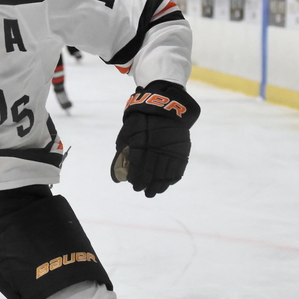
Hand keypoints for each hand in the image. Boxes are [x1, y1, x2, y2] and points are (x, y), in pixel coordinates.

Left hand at [111, 80, 199, 197]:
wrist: (165, 106)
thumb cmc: (141, 120)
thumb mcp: (127, 133)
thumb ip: (123, 153)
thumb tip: (117, 175)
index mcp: (141, 145)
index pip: (138, 169)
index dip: (136, 180)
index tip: (134, 185)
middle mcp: (156, 150)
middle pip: (151, 174)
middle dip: (147, 185)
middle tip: (144, 192)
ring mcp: (170, 150)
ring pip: (166, 174)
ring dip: (160, 185)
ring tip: (155, 191)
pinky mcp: (182, 150)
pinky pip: (178, 168)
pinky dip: (172, 178)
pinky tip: (167, 183)